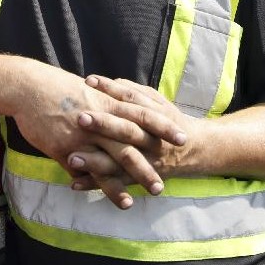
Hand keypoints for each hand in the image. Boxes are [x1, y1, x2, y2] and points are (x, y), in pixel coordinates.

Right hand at [10, 63, 185, 207]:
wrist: (27, 88)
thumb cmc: (54, 87)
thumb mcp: (84, 90)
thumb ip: (102, 101)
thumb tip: (115, 105)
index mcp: (105, 102)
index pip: (141, 114)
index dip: (162, 125)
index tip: (182, 136)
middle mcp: (99, 119)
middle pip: (133, 140)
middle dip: (154, 157)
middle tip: (174, 170)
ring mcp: (85, 135)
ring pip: (116, 158)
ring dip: (136, 177)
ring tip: (153, 192)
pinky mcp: (68, 148)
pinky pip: (91, 171)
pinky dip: (106, 186)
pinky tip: (120, 199)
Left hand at [65, 76, 196, 197]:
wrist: (193, 151)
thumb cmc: (168, 120)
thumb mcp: (158, 102)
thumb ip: (137, 93)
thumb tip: (114, 82)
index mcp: (154, 116)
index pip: (131, 100)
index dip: (111, 90)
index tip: (88, 81)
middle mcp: (150, 139)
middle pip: (126, 130)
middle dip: (104, 125)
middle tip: (80, 118)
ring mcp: (145, 161)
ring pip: (119, 161)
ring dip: (95, 161)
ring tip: (72, 157)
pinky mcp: (138, 179)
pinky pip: (116, 183)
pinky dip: (95, 184)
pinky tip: (75, 183)